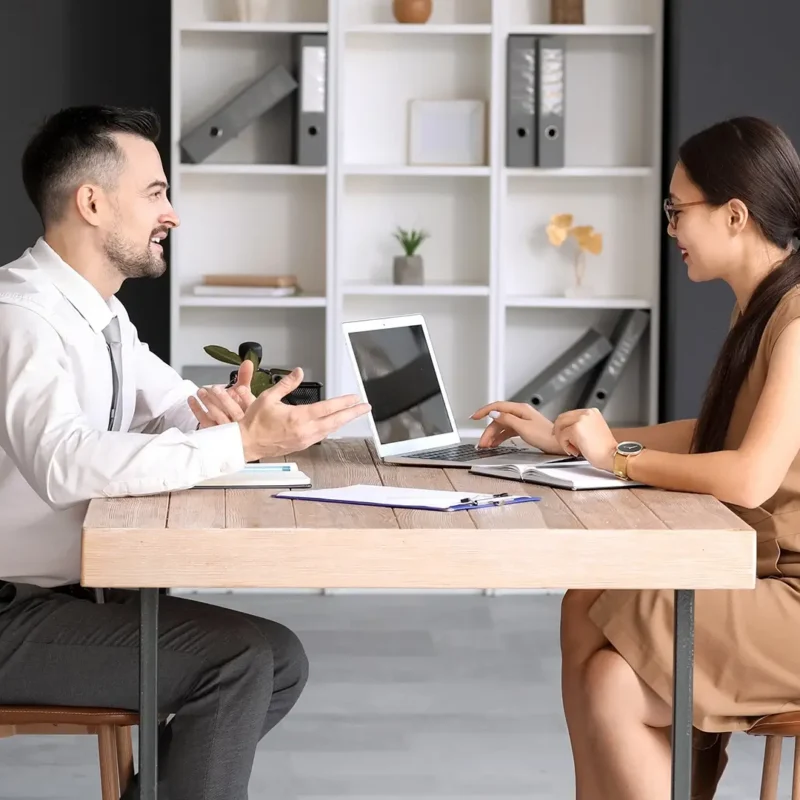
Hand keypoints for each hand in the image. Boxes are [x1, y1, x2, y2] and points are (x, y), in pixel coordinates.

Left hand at [189, 360, 256, 427]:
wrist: (231, 427)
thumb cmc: (238, 407)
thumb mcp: (243, 391)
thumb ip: (245, 376)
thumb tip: (247, 361)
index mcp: (251, 412)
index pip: (251, 405)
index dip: (246, 397)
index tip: (239, 388)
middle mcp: (242, 422)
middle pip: (233, 411)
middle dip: (223, 399)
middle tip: (215, 388)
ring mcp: (228, 429)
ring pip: (218, 417)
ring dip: (208, 403)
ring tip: (201, 392)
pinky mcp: (215, 432)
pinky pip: (204, 421)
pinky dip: (197, 410)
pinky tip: (192, 400)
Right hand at [238, 367, 370, 459]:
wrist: (245, 443)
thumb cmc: (254, 423)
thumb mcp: (268, 397)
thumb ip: (286, 384)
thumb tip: (299, 372)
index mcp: (298, 417)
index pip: (327, 408)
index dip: (344, 403)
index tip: (355, 398)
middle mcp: (304, 430)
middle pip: (335, 421)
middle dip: (352, 414)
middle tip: (364, 408)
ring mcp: (304, 440)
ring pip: (330, 430)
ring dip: (342, 421)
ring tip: (352, 414)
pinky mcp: (301, 446)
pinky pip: (321, 436)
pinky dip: (330, 428)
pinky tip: (333, 424)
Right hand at [470, 401, 564, 452]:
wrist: (559, 444)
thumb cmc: (546, 436)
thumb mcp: (523, 428)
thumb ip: (507, 419)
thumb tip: (493, 413)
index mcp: (520, 409)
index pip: (497, 406)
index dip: (484, 411)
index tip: (474, 417)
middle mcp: (520, 413)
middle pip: (498, 419)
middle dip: (488, 431)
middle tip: (482, 442)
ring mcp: (522, 421)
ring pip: (501, 426)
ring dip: (492, 435)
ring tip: (486, 445)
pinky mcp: (523, 428)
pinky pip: (507, 431)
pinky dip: (499, 437)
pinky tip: (495, 443)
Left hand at [552, 408, 617, 470]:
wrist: (612, 456)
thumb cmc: (604, 448)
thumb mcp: (593, 430)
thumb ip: (581, 426)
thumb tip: (565, 428)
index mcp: (592, 412)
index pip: (569, 414)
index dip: (562, 425)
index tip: (560, 433)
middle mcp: (586, 413)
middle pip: (562, 418)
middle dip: (558, 431)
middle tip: (561, 442)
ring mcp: (581, 419)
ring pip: (560, 426)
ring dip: (562, 439)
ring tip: (572, 448)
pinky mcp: (576, 428)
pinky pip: (562, 436)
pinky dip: (565, 445)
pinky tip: (574, 451)